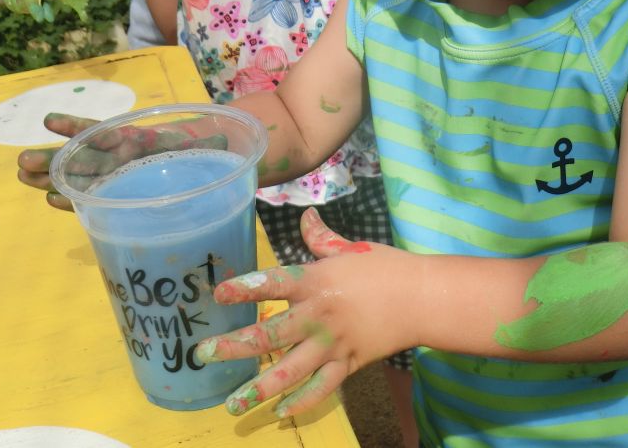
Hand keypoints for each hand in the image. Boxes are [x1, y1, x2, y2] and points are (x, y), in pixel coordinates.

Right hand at [2, 0, 90, 21]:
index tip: (40, 19)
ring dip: (26, 8)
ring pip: (12, 2)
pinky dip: (20, 6)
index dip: (33, 6)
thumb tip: (48, 19)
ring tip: (40, 0)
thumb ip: (55, 3)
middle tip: (46, 7)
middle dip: (32, 9)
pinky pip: (9, 1)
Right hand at [17, 112, 232, 210]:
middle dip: (52, 159)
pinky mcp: (113, 193)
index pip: (100, 131)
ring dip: (51, 178)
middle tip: (21, 162)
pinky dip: (71, 200)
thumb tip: (224, 139)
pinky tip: (52, 201)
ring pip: (76, 176)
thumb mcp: (201, 146)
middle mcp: (117, 156)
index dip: (76, 126)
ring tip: (22, 176)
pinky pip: (88, 197)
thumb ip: (208, 145)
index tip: (50, 121)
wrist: (194, 163)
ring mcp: (111, 175)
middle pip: (80, 157)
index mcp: (133, 139)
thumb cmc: (195, 150)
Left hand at [195, 208, 417, 417]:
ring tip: (232, 403)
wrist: (423, 297)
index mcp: (316, 281)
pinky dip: (302, 402)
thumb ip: (321, 238)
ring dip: (259, 387)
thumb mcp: (351, 249)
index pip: (273, 283)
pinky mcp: (349, 363)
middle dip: (235, 346)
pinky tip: (281, 413)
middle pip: (271, 334)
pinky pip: (322, 388)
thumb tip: (305, 216)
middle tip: (204, 354)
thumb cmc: (386, 268)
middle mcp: (319, 314)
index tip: (217, 294)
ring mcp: (333, 344)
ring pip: (290, 370)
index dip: (244, 288)